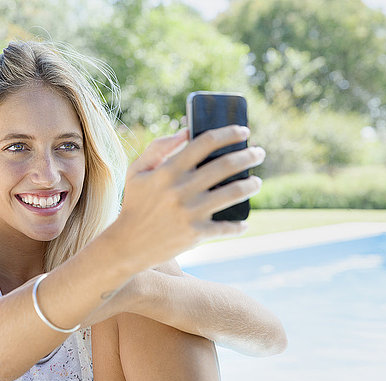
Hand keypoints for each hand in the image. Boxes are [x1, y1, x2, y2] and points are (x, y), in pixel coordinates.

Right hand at [111, 125, 264, 272]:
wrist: (127, 244)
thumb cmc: (134, 203)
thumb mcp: (137, 171)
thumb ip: (158, 147)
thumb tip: (187, 131)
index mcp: (168, 170)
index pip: (205, 142)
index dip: (229, 133)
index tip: (243, 131)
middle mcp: (181, 189)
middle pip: (226, 165)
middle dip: (249, 155)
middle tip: (258, 153)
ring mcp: (190, 212)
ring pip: (233, 193)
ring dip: (251, 185)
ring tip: (256, 182)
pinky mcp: (196, 233)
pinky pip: (227, 227)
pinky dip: (239, 225)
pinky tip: (244, 223)